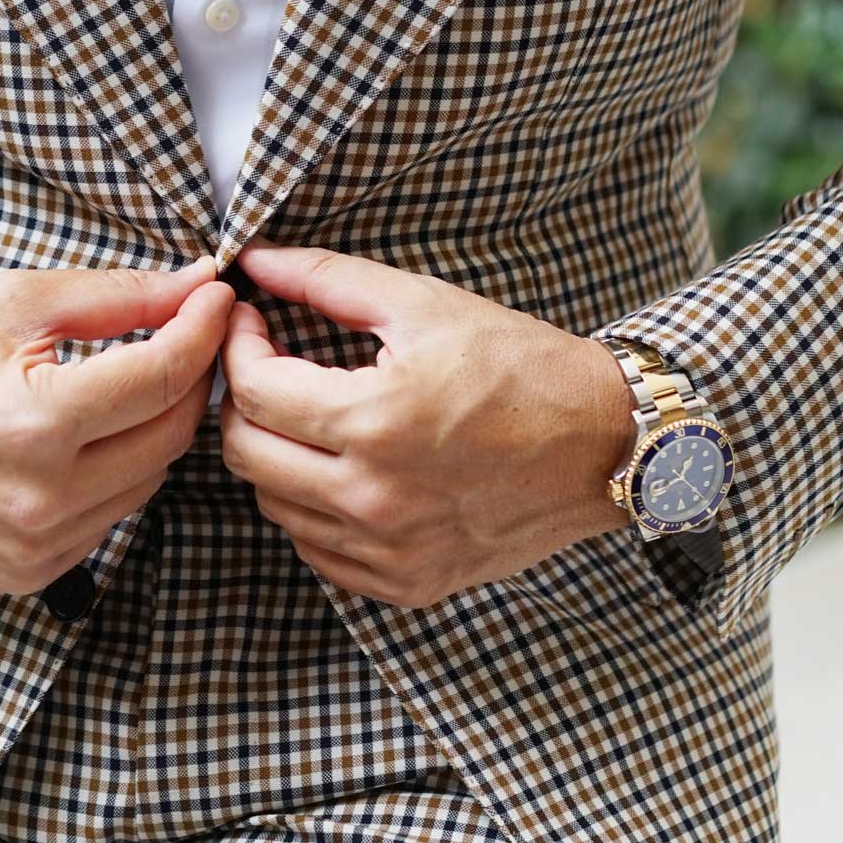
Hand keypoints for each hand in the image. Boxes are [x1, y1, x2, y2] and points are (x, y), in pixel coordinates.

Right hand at [0, 255, 233, 597]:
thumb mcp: (15, 303)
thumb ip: (118, 296)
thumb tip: (197, 283)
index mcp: (34, 424)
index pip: (162, 377)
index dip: (203, 329)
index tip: (217, 297)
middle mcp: (40, 499)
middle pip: (171, 435)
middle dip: (190, 377)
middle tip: (188, 332)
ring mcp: (35, 547)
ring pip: (150, 481)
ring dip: (156, 427)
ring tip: (135, 380)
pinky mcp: (28, 573)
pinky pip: (112, 518)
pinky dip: (119, 473)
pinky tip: (91, 436)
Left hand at [218, 242, 634, 606]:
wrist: (604, 445)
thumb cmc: (520, 367)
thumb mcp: (424, 305)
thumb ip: (327, 279)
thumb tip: (256, 260)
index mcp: (375, 421)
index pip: (253, 391)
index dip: (238, 348)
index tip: (253, 324)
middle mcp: (374, 497)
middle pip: (245, 453)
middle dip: (243, 401)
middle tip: (270, 368)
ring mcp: (388, 550)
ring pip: (274, 505)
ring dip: (276, 454)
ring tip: (311, 416)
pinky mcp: (406, 583)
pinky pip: (317, 550)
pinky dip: (311, 508)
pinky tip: (342, 469)